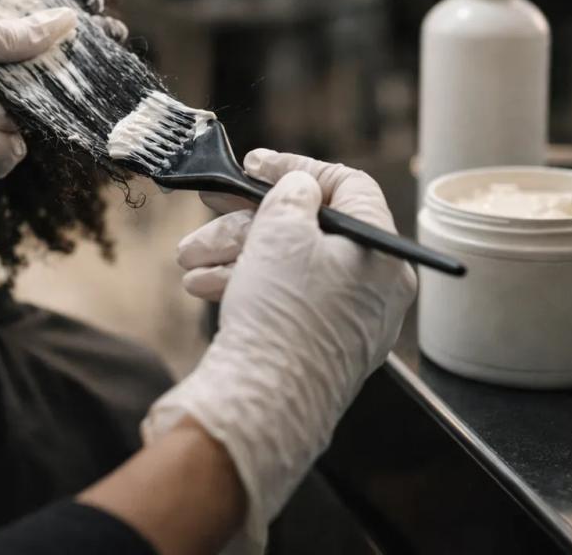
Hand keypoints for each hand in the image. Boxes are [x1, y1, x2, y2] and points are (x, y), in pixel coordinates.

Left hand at [0, 7, 76, 249]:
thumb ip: (5, 35)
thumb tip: (64, 20)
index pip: (27, 41)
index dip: (61, 40)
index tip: (106, 32)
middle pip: (38, 84)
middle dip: (56, 82)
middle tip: (78, 79)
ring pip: (30, 123)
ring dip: (17, 116)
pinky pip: (9, 156)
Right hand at [143, 150, 416, 550]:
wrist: (264, 405)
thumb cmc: (284, 314)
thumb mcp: (283, 230)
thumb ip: (292, 193)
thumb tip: (299, 187)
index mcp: (382, 255)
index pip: (348, 187)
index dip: (297, 168)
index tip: (253, 166)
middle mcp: (373, 289)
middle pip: (309, 229)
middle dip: (248, 219)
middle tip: (207, 207)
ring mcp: (345, 322)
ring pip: (287, 266)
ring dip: (233, 253)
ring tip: (189, 259)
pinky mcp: (315, 348)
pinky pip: (283, 300)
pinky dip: (245, 286)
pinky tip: (202, 285)